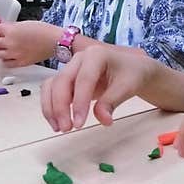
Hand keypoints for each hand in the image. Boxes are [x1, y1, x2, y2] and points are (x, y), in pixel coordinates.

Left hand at [0, 20, 60, 66]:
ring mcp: (15, 54)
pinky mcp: (21, 62)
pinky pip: (6, 63)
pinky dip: (6, 60)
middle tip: (1, 38)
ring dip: (0, 50)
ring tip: (6, 47)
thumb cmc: (45, 31)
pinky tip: (10, 55)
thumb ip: (13, 27)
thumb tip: (5, 29)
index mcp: (11, 31)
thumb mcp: (25, 23)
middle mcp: (11, 43)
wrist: (56, 41)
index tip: (1, 29)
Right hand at [41, 46, 158, 130]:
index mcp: (96, 55)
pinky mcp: (67, 79)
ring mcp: (71, 68)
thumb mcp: (127, 87)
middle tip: (67, 129)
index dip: (80, 102)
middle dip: (61, 107)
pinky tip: (56, 122)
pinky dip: (50, 106)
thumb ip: (112, 102)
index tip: (79, 124)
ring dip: (51, 107)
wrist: (133, 69)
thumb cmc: (132, 74)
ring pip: (52, 85)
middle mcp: (79, 59)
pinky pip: (52, 90)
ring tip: (60, 128)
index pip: (84, 79)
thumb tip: (103, 120)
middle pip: (62, 81)